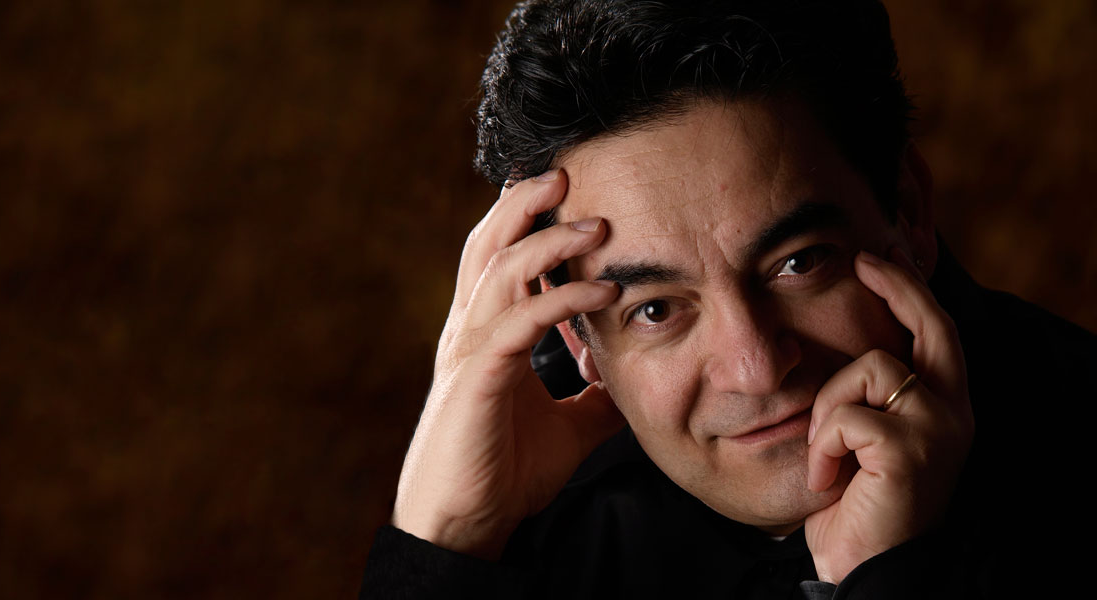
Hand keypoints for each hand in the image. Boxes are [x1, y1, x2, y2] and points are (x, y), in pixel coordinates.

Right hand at [392, 170, 623, 558]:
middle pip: (489, 245)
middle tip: (566, 170)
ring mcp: (469, 351)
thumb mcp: (570, 424)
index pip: (503, 258)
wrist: (465, 525)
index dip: (527, 220)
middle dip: (525, 204)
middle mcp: (471, 330)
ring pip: (500, 272)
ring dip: (549, 241)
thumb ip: (596, 392)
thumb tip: (630, 372)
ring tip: (595, 221)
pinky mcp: (477, 379)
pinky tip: (602, 290)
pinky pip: (520, 323)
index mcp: (488, 333)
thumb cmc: (507, 473)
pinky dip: (561, 299)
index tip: (565, 188)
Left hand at [803, 249, 975, 582]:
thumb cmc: (861, 512)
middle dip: (895, 282)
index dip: (910, 287)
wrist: (869, 573)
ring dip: (829, 410)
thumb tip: (858, 338)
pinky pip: (845, 415)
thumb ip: (876, 394)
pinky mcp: (909, 450)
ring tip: (828, 457)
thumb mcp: (871, 440)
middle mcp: (955, 413)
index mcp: (950, 409)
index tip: (882, 254)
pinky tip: (827, 481)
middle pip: (929, 322)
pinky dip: (822, 446)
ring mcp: (938, 429)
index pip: (937, 330)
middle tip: (862, 258)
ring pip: (868, 368)